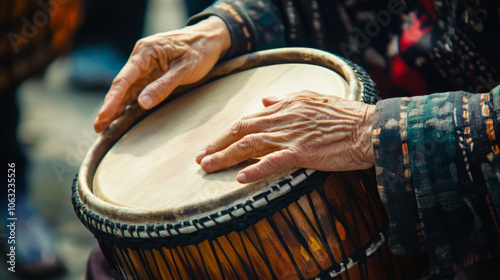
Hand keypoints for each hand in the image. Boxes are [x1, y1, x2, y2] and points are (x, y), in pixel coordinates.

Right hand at [94, 16, 230, 131]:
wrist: (210, 38)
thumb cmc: (200, 51)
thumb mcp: (185, 69)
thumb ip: (164, 86)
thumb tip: (142, 103)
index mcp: (146, 51)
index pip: (125, 78)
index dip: (113, 99)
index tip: (104, 115)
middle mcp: (141, 57)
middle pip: (121, 85)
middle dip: (109, 107)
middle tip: (98, 128)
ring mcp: (145, 65)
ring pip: (127, 89)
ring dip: (116, 107)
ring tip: (103, 127)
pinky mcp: (151, 72)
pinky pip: (137, 89)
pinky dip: (128, 102)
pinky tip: (119, 116)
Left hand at [196, 91, 375, 182]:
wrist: (368, 127)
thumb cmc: (344, 115)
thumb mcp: (311, 98)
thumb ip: (284, 100)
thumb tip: (264, 100)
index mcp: (284, 107)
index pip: (248, 120)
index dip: (227, 133)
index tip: (213, 144)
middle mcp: (282, 119)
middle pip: (241, 131)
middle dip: (218, 145)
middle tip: (200, 159)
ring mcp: (291, 136)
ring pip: (250, 145)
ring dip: (225, 156)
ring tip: (208, 167)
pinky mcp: (303, 152)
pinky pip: (274, 161)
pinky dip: (256, 169)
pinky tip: (240, 177)